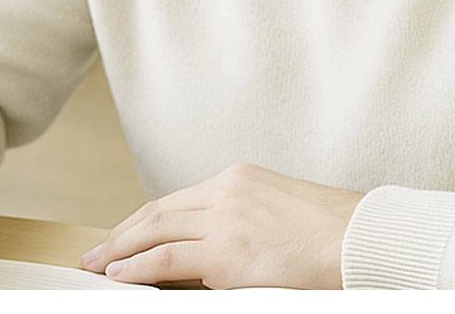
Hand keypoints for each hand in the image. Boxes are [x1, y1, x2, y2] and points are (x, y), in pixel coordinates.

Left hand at [80, 162, 364, 288]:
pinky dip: (137, 267)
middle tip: (96, 250)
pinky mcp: (227, 253)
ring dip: (120, 249)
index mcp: (239, 178)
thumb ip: (241, 221)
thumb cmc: (329, 232)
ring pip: (156, 231)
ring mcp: (225, 220)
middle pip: (159, 211)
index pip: (177, 200)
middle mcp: (226, 191)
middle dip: (123, 233)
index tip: (124, 234)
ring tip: (96, 264)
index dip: (144, 219)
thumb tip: (210, 251)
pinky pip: (167, 259)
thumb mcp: (277, 211)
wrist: (358, 238)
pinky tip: (119, 275)